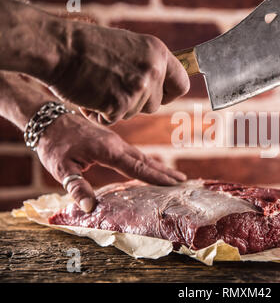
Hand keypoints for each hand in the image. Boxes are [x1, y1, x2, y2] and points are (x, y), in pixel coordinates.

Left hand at [36, 112, 186, 211]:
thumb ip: (77, 188)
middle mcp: (117, 145)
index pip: (137, 167)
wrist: (49, 118)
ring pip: (142, 156)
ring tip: (174, 175)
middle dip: (164, 172)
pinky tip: (150, 166)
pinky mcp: (112, 141)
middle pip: (145, 161)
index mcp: (108, 151)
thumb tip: (89, 208)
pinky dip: (146, 162)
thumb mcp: (61, 168)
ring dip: (158, 166)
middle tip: (183, 181)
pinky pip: (134, 153)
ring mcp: (115, 141)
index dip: (156, 177)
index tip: (173, 184)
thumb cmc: (54, 144)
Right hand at [49, 19, 188, 124]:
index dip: (169, 94)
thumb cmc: (88, 47)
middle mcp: (153, 70)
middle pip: (155, 105)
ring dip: (117, 108)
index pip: (181, 84)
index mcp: (158, 53)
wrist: (60, 48)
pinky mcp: (120, 104)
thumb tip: (160, 82)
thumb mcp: (129, 47)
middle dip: (136, 103)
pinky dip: (100, 114)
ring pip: (134, 114)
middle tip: (113, 87)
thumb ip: (148, 65)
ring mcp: (138, 88)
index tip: (157, 95)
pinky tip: (90, 96)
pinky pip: (114, 120)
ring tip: (98, 86)